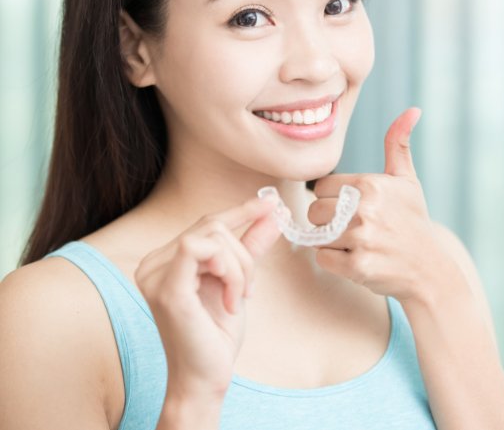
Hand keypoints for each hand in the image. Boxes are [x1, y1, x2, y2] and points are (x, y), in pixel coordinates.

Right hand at [134, 197, 279, 399]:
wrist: (206, 378)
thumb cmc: (217, 334)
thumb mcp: (238, 281)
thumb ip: (250, 247)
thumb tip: (273, 214)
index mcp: (165, 261)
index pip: (205, 224)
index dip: (239, 211)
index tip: (270, 203)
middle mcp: (153, 263)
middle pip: (212, 227)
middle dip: (243, 255)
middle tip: (249, 290)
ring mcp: (155, 274)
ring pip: (212, 236)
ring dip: (239, 267)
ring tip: (239, 298)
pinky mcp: (166, 288)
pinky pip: (202, 249)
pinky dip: (229, 272)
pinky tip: (231, 300)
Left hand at [309, 108, 460, 302]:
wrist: (430, 270)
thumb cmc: (412, 221)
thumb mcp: (407, 181)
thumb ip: (398, 145)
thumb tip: (412, 110)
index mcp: (371, 185)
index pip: (320, 187)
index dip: (332, 199)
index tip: (351, 208)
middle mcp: (365, 210)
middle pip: (313, 211)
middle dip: (327, 221)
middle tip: (351, 228)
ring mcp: (361, 239)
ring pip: (316, 235)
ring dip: (330, 242)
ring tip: (355, 243)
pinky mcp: (358, 266)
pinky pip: (322, 258)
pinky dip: (334, 261)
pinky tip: (356, 259)